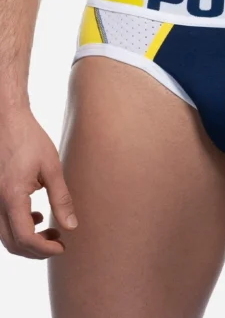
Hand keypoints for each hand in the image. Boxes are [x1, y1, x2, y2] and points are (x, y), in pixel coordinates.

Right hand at [0, 106, 77, 258]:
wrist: (7, 121)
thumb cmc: (30, 139)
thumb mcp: (52, 167)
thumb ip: (61, 198)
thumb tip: (72, 226)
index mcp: (12, 197)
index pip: (25, 238)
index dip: (44, 249)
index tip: (62, 247)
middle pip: (13, 243)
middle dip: (37, 250)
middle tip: (59, 243)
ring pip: (6, 235)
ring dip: (28, 239)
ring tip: (52, 230)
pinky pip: (2, 222)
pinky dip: (19, 226)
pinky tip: (37, 215)